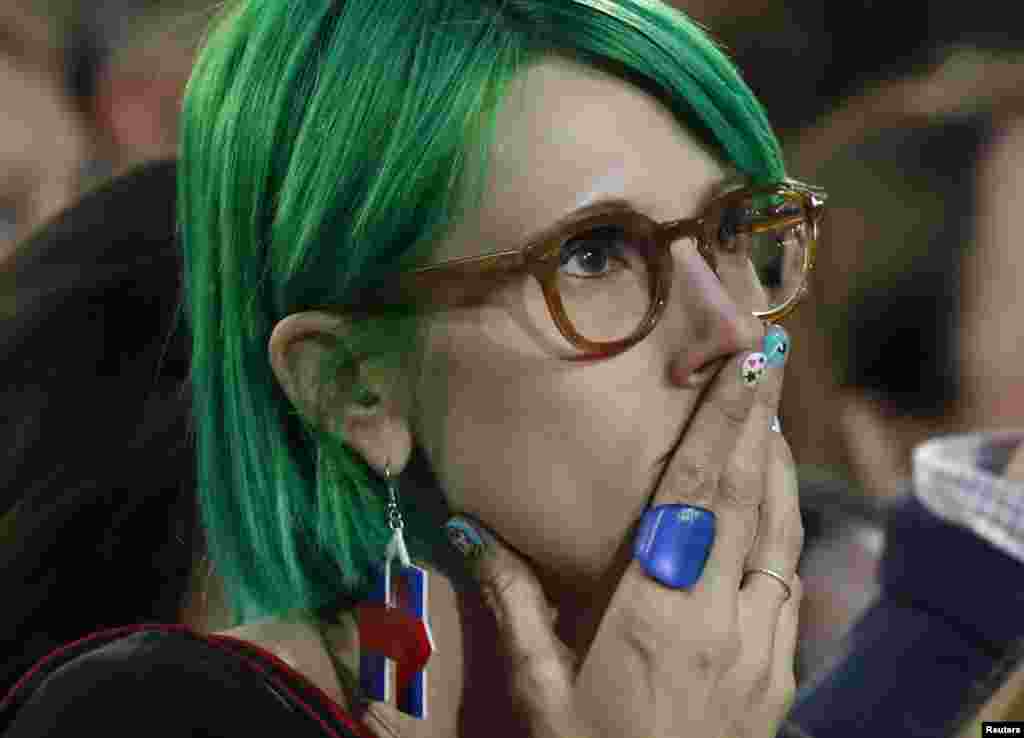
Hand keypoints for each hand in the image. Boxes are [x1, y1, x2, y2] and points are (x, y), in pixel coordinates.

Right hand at [450, 347, 802, 737]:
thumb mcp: (538, 691)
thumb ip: (512, 603)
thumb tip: (467, 528)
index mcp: (655, 613)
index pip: (694, 495)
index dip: (718, 423)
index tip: (741, 364)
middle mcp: (719, 619)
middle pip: (749, 500)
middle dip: (758, 423)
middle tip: (766, 360)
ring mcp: (760, 649)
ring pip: (781, 537)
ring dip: (778, 471)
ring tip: (768, 419)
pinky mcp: (779, 677)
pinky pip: (789, 586)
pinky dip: (784, 534)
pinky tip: (773, 514)